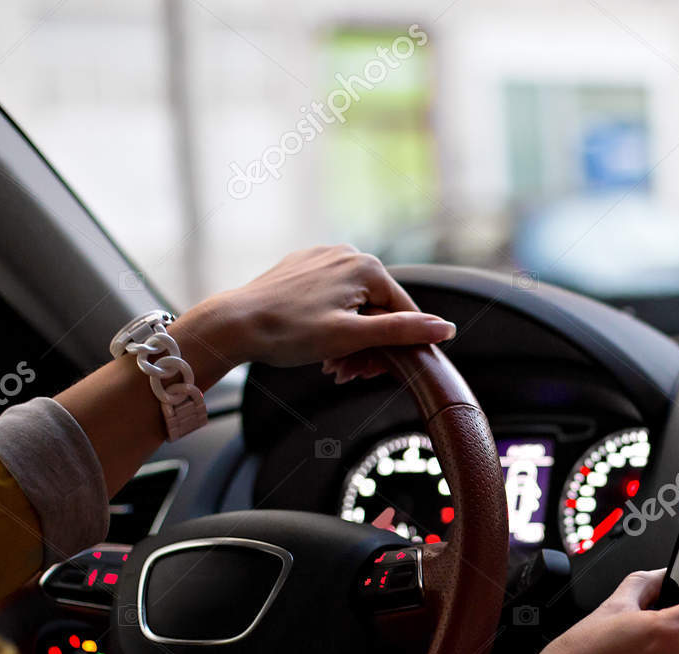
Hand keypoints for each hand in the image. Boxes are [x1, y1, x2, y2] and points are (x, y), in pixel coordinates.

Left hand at [194, 245, 454, 374]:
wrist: (234, 324)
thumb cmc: (289, 332)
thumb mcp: (352, 337)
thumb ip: (401, 331)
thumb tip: (444, 329)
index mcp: (366, 267)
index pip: (404, 311)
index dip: (397, 347)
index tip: (377, 372)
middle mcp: (347, 255)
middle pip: (379, 308)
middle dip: (370, 345)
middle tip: (349, 374)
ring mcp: (323, 258)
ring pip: (355, 306)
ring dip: (351, 340)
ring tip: (333, 365)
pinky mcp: (303, 268)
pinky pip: (332, 298)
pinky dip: (332, 324)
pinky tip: (319, 345)